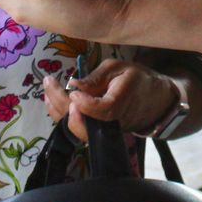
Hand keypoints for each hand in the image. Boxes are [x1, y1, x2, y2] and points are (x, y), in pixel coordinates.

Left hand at [41, 59, 179, 141]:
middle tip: (49, 81)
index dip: (85, 103)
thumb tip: (73, 84)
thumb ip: (96, 77)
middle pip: (83, 122)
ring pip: (76, 128)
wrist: (154, 100)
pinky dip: (62, 115)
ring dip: (57, 110)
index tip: (71, 88)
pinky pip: (77, 128)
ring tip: (47, 89)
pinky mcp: (98, 132)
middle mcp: (111, 122)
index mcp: (121, 103)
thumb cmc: (136, 79)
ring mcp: (104, 130)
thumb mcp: (119, 68)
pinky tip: (51, 100)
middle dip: (61, 103)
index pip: (102, 110)